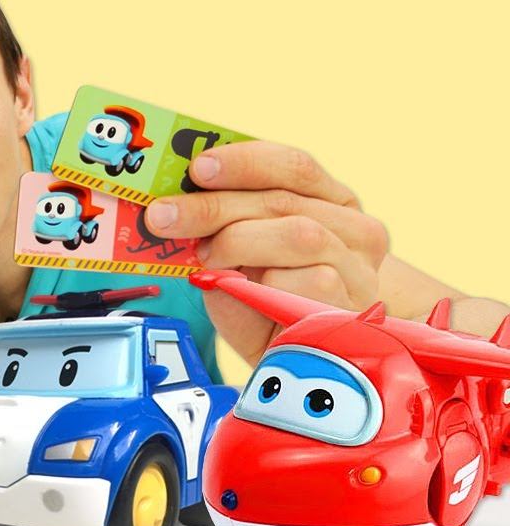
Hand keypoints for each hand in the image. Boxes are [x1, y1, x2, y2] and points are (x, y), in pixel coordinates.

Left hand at [144, 141, 388, 364]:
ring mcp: (361, 270)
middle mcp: (356, 230)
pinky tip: (249, 295)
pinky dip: (268, 286)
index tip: (198, 168)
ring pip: (301, 234)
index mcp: (330, 202)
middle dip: (214, 206)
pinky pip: (310, 281)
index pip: (293, 166)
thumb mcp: (244, 259)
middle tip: (164, 217)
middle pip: (282, 201)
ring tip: (208, 262)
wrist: (315, 364)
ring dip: (240, 245)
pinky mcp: (355, 308)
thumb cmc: (271, 305)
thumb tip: (177, 211)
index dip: (244, 162)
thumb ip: (225, 229)